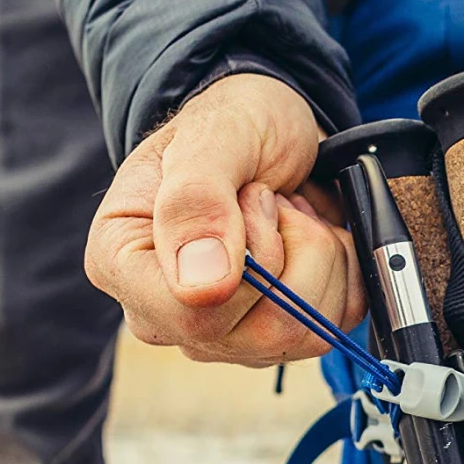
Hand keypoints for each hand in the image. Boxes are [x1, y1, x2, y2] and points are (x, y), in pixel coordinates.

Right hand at [85, 73, 364, 363]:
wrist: (269, 127)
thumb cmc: (231, 123)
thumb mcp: (213, 136)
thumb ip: (196, 200)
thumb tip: (200, 288)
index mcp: (122, 265)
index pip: (195, 315)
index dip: (251, 262)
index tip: (253, 196)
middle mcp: (166, 315)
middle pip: (262, 333)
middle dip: (292, 248)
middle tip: (270, 198)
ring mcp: (223, 336)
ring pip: (306, 333)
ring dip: (320, 256)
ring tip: (288, 213)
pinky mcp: (276, 340)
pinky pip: (335, 326)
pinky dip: (341, 270)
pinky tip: (308, 236)